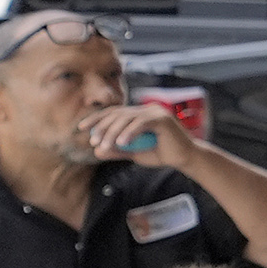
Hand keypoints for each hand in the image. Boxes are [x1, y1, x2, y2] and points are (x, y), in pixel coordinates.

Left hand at [82, 98, 198, 162]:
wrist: (184, 158)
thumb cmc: (161, 154)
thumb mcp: (134, 153)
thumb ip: (117, 150)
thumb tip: (97, 150)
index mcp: (138, 114)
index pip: (113, 113)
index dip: (96, 118)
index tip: (82, 128)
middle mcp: (146, 109)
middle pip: (118, 114)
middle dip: (102, 127)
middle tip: (93, 141)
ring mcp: (154, 112)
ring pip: (127, 118)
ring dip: (113, 131)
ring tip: (105, 144)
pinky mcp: (162, 119)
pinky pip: (141, 124)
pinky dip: (129, 133)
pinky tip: (121, 142)